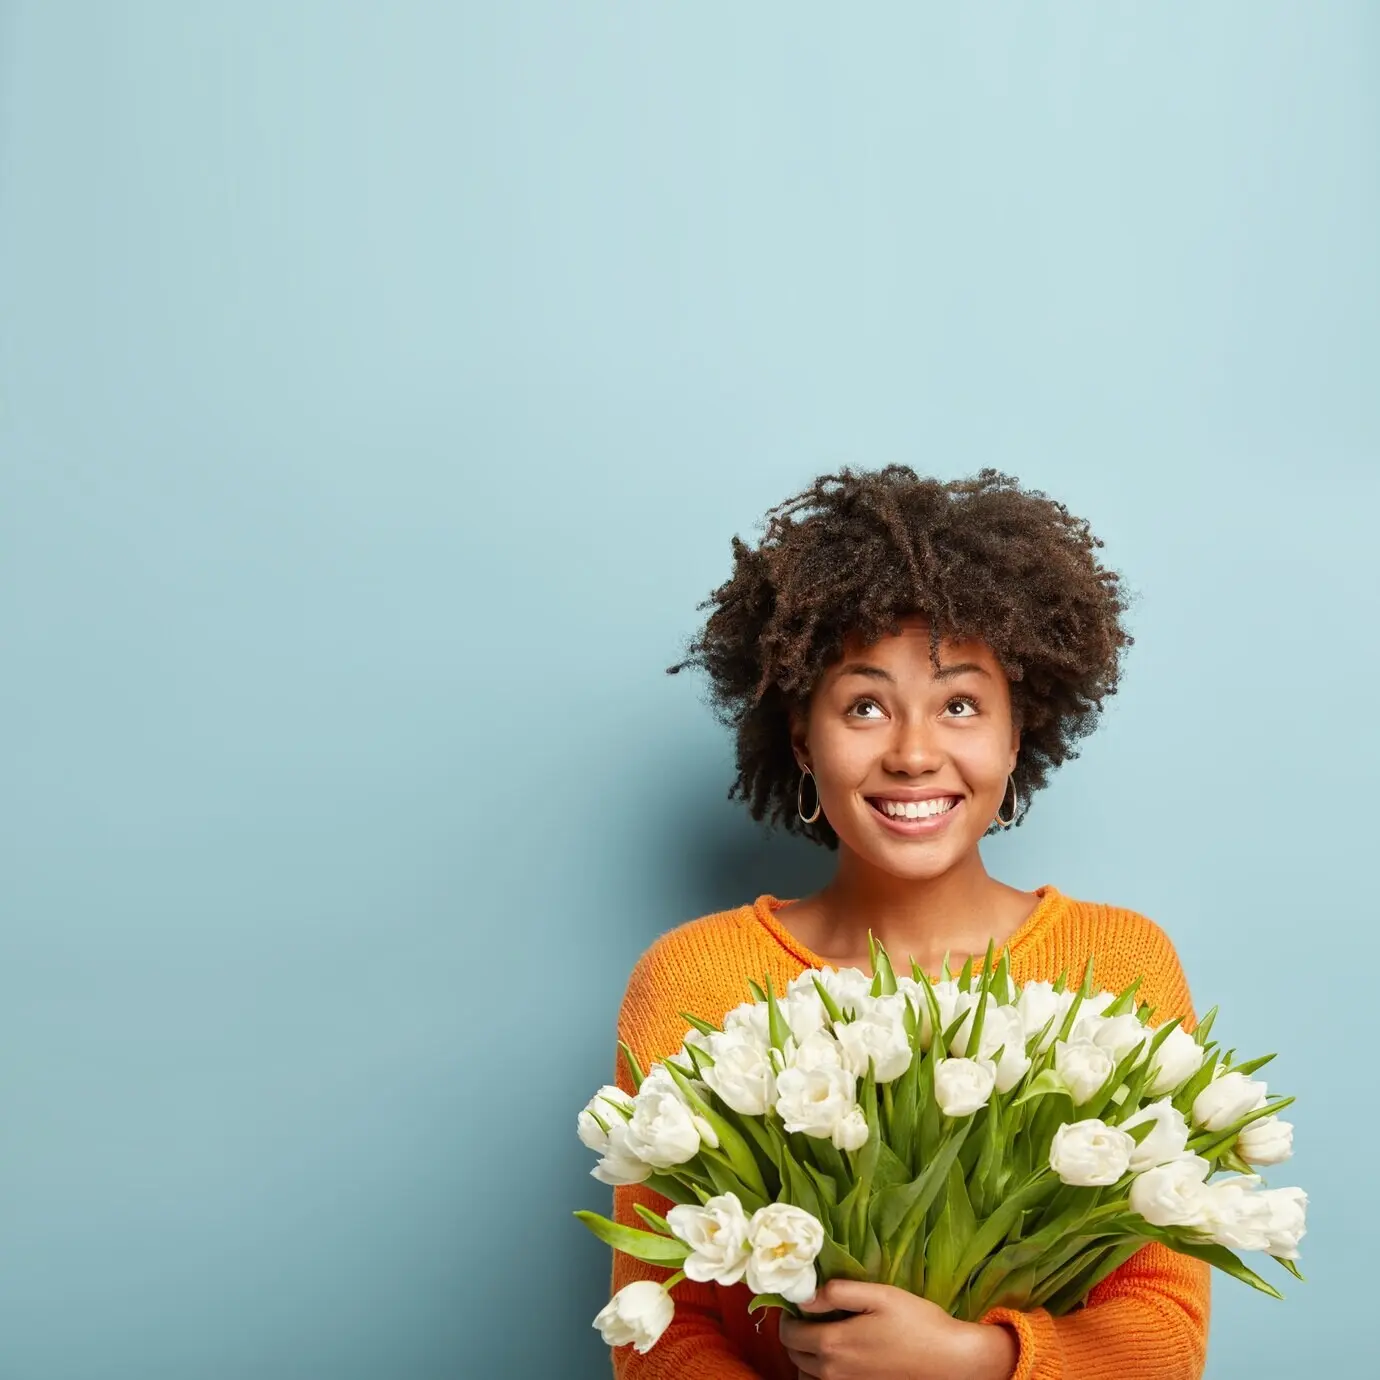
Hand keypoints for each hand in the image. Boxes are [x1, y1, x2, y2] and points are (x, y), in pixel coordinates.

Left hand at [777, 1279, 1018, 1379]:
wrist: (948, 1359)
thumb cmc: (915, 1321)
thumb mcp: (878, 1294)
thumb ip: (837, 1293)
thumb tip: (805, 1297)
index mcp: (834, 1343)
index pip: (789, 1334)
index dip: (787, 1316)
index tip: (799, 1301)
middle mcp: (834, 1371)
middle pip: (794, 1355)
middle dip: (794, 1333)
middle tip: (810, 1313)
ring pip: (807, 1374)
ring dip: (806, 1354)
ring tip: (822, 1332)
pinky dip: (820, 1371)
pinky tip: (838, 1352)